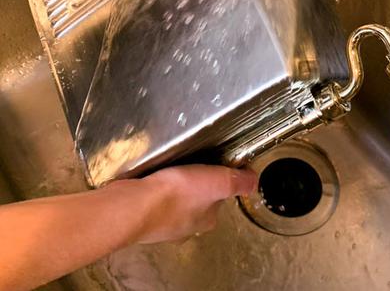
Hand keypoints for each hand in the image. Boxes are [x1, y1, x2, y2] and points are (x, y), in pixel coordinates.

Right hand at [133, 164, 257, 243]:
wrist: (134, 207)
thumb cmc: (177, 195)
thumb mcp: (218, 182)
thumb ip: (238, 182)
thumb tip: (255, 181)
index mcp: (208, 219)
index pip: (220, 197)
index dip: (219, 179)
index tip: (213, 163)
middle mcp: (188, 227)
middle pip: (199, 200)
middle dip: (196, 184)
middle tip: (190, 164)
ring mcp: (164, 225)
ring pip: (177, 202)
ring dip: (175, 187)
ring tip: (172, 170)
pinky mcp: (144, 217)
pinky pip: (155, 201)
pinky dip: (157, 191)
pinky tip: (153, 181)